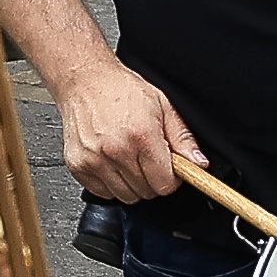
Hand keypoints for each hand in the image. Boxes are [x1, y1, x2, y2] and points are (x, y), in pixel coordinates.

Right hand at [51, 57, 193, 203]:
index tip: (168, 168)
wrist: (84, 80)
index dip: (171, 178)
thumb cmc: (121, 89)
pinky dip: (110, 184)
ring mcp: (94, 160)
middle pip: (146, 192)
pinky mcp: (78, 166)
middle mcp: (116, 150)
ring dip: (132, 183)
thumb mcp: (162, 106)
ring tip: (129, 159)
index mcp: (141, 135)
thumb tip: (198, 163)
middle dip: (152, 179)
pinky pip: (102, 193)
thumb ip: (182, 137)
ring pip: (125, 196)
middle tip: (147, 158)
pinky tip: (112, 163)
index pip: (165, 183)